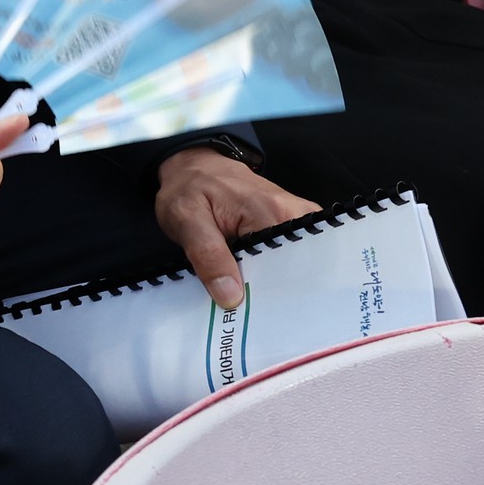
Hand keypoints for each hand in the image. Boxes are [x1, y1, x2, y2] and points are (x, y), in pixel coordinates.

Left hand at [155, 147, 314, 310]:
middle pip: (297, 270)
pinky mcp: (294, 227)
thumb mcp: (184, 217)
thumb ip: (207, 255)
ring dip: (278, 287)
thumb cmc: (189, 188)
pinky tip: (262, 289)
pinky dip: (278, 276)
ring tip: (257, 306)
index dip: (272, 296)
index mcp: (271, 212)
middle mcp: (295, 216)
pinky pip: (293, 259)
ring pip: (297, 268)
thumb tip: (230, 297)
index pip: (286, 267)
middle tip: (253, 317)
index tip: (257, 317)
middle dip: (277, 296)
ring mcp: (298, 221)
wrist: (196, 166)